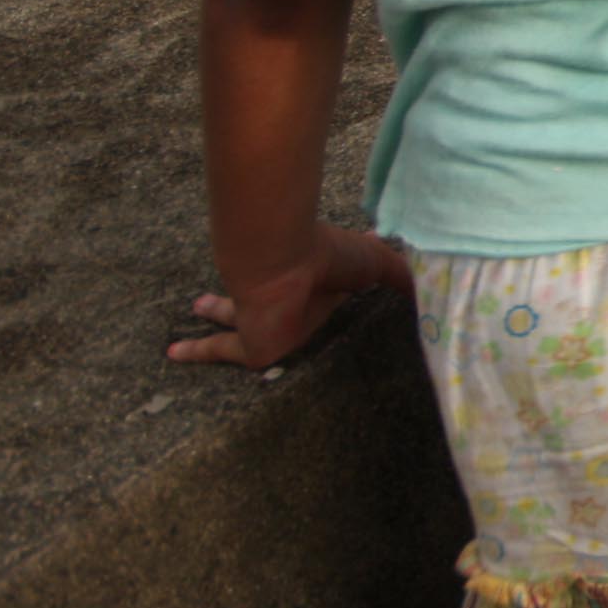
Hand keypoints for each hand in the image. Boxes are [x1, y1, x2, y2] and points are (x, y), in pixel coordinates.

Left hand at [168, 223, 410, 371]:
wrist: (283, 258)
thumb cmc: (328, 256)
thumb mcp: (377, 264)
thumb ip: (402, 277)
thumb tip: (434, 287)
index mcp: (320, 289)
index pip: (317, 294)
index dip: (319, 292)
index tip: (323, 292)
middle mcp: (290, 305)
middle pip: (271, 311)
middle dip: (257, 307)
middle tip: (245, 312)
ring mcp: (265, 323)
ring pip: (236, 327)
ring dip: (217, 319)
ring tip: (199, 310)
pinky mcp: (246, 343)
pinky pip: (217, 351)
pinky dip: (196, 350)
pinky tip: (172, 352)